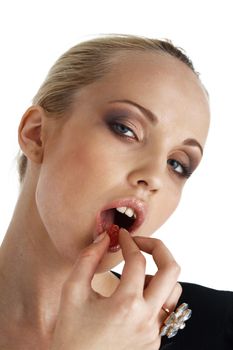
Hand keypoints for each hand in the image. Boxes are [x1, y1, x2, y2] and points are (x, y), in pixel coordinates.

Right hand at [50, 230, 181, 349]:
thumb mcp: (72, 292)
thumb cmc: (71, 334)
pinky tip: (135, 296)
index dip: (128, 241)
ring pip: (174, 290)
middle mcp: (147, 319)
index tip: (120, 235)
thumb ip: (87, 259)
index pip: (137, 260)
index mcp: (126, 305)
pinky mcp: (155, 341)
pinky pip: (166, 309)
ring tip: (136, 275)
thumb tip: (105, 238)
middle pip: (171, 269)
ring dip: (158, 274)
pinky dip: (155, 294)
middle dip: (157, 247)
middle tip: (140, 242)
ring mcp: (154, 332)